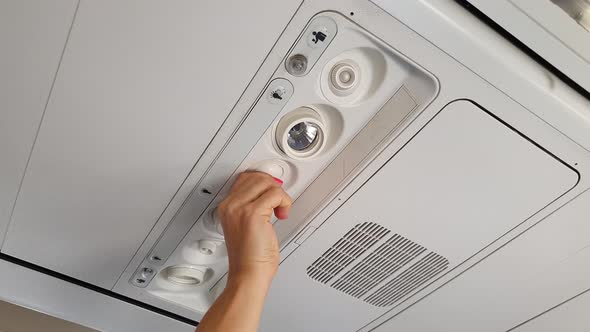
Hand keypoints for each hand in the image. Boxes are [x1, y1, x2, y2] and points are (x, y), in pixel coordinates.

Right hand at [218, 171, 291, 285]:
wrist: (248, 274)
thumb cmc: (250, 257)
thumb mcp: (247, 225)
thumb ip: (252, 206)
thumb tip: (269, 191)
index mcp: (227, 207)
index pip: (245, 179)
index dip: (263, 183)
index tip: (272, 193)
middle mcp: (230, 206)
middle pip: (256, 177)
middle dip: (272, 187)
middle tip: (278, 202)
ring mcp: (240, 208)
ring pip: (266, 183)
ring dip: (280, 195)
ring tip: (279, 209)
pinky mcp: (252, 213)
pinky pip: (275, 194)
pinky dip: (284, 201)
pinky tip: (282, 214)